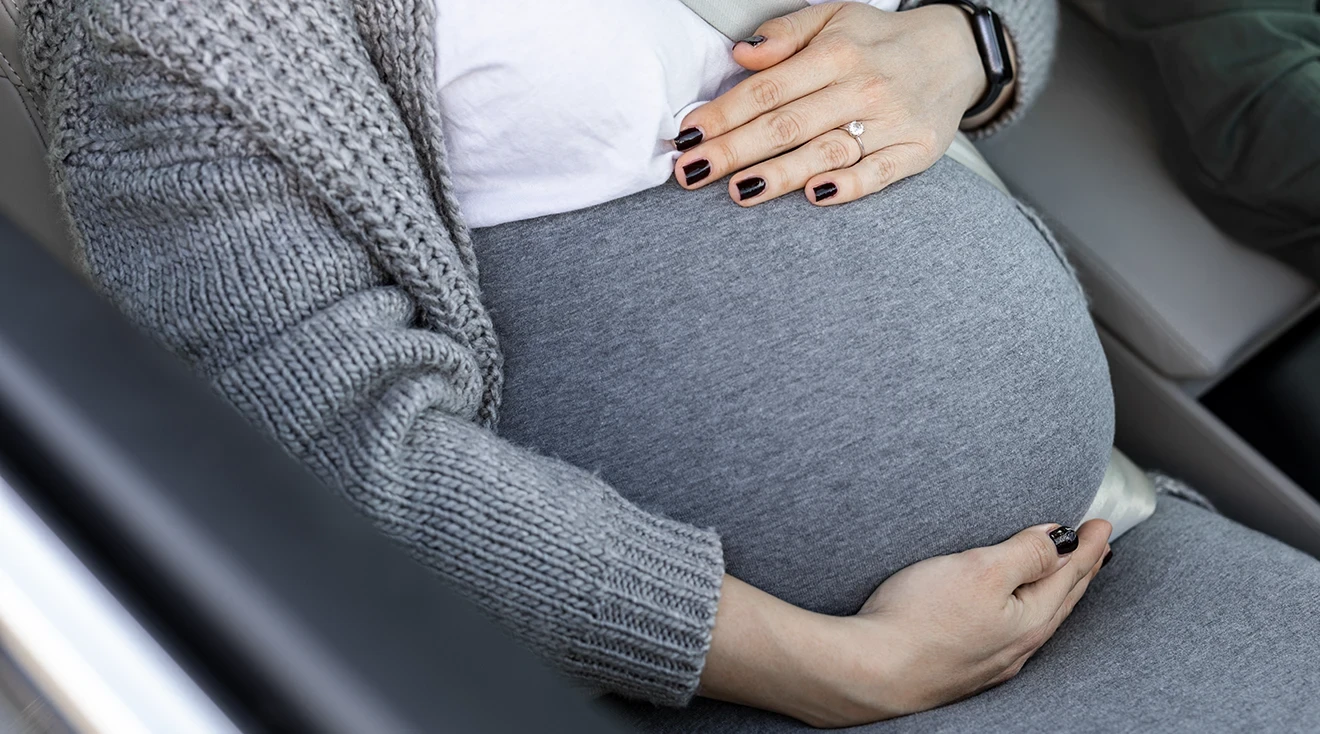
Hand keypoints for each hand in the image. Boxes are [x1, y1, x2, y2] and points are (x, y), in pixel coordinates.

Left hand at [673, 3, 1012, 206]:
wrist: (956, 53)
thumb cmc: (879, 42)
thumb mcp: (833, 18)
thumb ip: (786, 35)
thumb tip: (741, 54)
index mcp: (836, 54)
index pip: (768, 88)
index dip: (724, 113)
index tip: (687, 136)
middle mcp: (862, 87)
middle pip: (787, 124)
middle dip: (734, 150)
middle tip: (691, 173)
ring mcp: (891, 122)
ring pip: (826, 151)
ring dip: (780, 174)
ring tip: (739, 191)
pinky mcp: (917, 150)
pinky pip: (881, 172)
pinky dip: (850, 185)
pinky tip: (816, 195)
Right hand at [699, 520, 1110, 727]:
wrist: (871, 671)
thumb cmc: (920, 619)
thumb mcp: (981, 570)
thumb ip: (1025, 553)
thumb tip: (1058, 540)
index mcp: (1029, 620)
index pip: (1069, 575)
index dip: (1088, 546)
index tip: (1103, 524)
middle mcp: (1017, 646)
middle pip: (1060, 600)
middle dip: (1081, 570)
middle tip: (1097, 546)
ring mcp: (991, 659)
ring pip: (1038, 618)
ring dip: (1056, 591)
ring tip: (1064, 575)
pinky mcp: (963, 664)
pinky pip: (1012, 631)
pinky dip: (1027, 609)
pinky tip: (1014, 610)